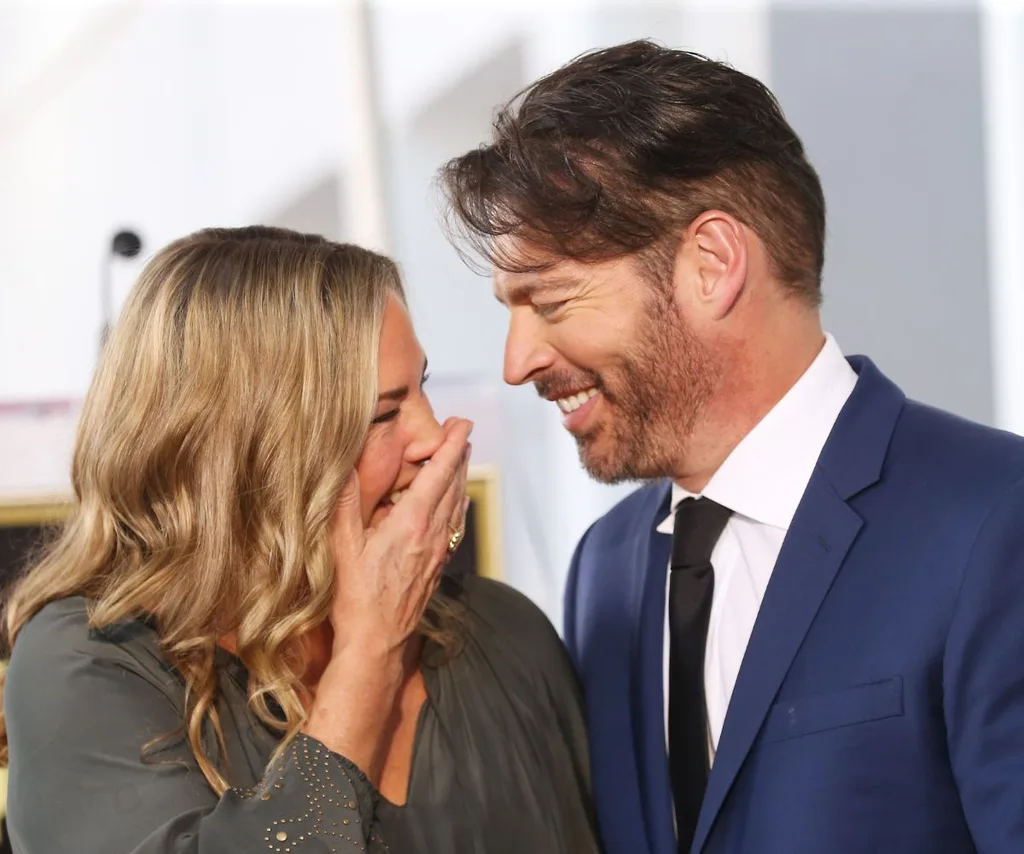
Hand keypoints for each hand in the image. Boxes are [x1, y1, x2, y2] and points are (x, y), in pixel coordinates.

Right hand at [328, 418, 471, 659]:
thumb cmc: (357, 598)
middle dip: (459, 454)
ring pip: (456, 505)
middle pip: (454, 485)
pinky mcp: (436, 567)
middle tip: (463, 430)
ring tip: (462, 457)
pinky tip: (457, 503)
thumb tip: (342, 465)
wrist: (377, 643)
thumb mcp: (342, 548)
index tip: (463, 423)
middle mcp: (432, 535)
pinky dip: (457, 505)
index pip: (439, 474)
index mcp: (412, 523)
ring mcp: (437, 552)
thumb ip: (344, 503)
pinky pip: (453, 526)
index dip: (452, 446)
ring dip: (460, 477)